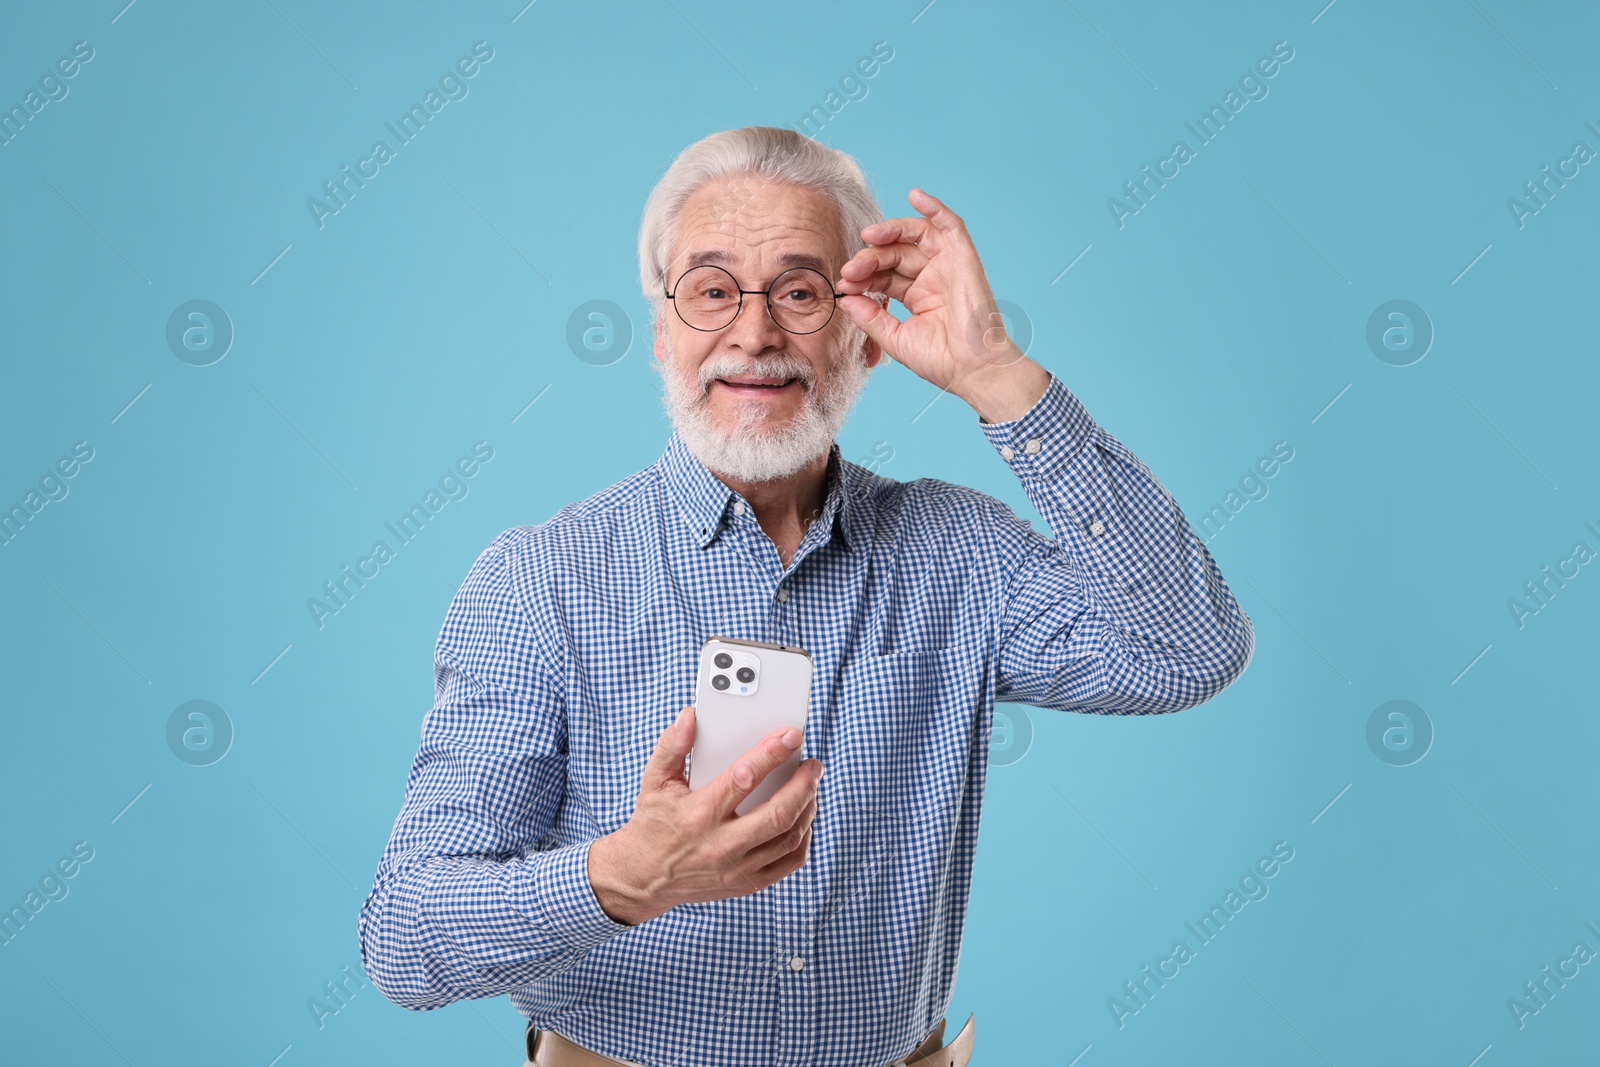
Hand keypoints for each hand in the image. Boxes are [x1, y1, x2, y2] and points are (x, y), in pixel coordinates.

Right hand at [587, 705, 822, 925]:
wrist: (643, 877)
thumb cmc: (653, 822)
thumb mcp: (654, 781)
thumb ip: (672, 746)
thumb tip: (691, 716)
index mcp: (699, 814)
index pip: (744, 778)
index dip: (772, 753)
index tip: (791, 736)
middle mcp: (720, 844)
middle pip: (778, 813)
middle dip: (804, 784)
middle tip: (813, 764)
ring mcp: (736, 869)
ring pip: (789, 838)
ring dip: (808, 808)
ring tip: (810, 786)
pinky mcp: (746, 885)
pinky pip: (789, 863)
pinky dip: (803, 838)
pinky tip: (803, 817)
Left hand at [837, 188, 1049, 422]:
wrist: (973, 370)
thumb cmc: (941, 361)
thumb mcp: (895, 338)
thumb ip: (870, 317)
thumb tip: (844, 299)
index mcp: (917, 297)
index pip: (883, 276)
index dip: (862, 277)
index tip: (843, 286)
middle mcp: (932, 278)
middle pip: (894, 254)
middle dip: (869, 259)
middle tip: (850, 271)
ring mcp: (948, 267)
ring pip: (915, 236)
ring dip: (890, 231)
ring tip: (868, 237)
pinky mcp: (964, 260)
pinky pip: (951, 226)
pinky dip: (935, 208)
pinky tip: (915, 196)